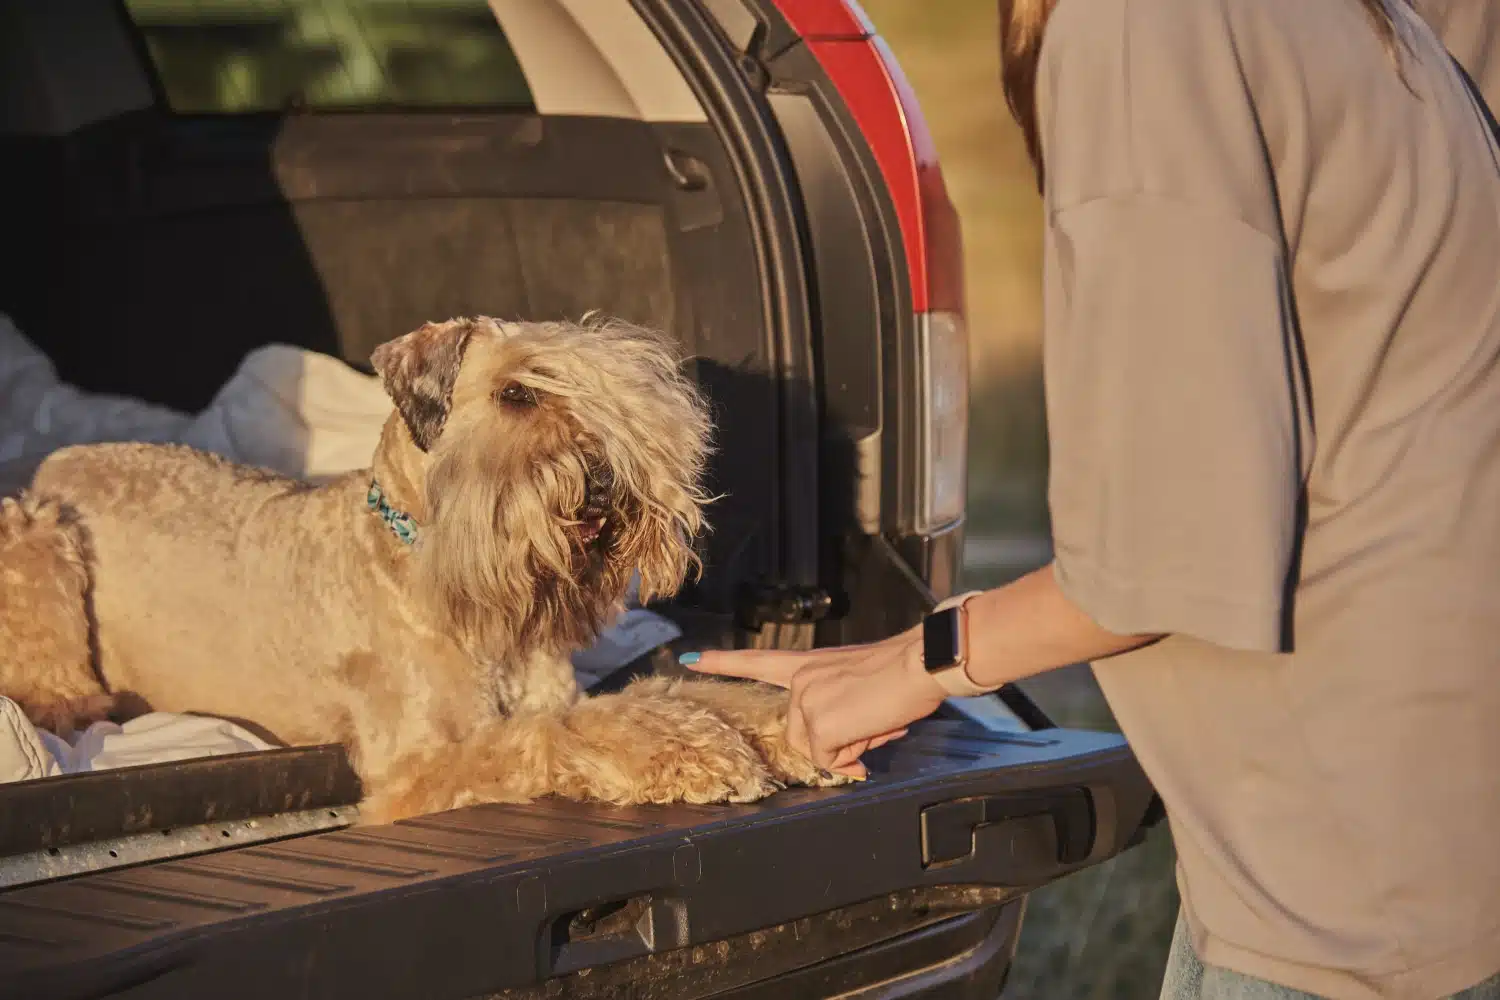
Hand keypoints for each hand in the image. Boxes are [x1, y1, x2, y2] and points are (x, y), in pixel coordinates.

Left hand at [683, 632, 947, 779]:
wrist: (920, 662)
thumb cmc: (902, 671)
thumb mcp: (858, 686)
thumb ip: (840, 709)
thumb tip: (848, 755)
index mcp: (809, 664)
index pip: (757, 661)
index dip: (722, 663)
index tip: (689, 659)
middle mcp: (801, 679)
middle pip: (801, 734)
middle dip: (837, 741)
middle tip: (873, 722)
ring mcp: (807, 702)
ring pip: (818, 750)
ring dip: (850, 748)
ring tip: (878, 721)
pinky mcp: (821, 724)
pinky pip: (833, 761)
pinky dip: (854, 759)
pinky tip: (876, 733)